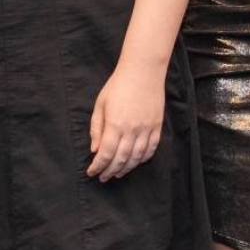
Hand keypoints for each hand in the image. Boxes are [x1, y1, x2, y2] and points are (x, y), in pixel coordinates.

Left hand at [86, 63, 164, 180]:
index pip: (105, 154)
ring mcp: (146, 129)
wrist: (143, 72)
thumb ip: (96, 128)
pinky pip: (151, 149)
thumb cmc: (118, 86)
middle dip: (110, 171)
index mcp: (115, 124)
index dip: (98, 166)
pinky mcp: (157, 126)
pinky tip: (135, 162)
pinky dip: (143, 159)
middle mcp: (132, 130)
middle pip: (120, 159)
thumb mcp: (100, 104)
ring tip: (117, 173)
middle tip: (103, 177)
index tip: (92, 172)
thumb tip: (95, 150)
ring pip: (136, 157)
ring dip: (126, 168)